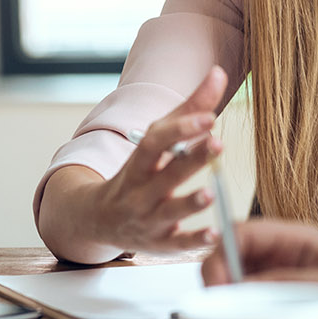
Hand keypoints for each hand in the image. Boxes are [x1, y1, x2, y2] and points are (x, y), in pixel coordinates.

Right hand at [93, 66, 228, 251]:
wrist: (99, 219)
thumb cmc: (140, 172)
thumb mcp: (158, 140)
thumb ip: (190, 109)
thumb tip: (218, 73)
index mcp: (140, 161)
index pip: (156, 142)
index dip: (181, 129)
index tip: (209, 116)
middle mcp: (141, 190)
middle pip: (166, 173)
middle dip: (191, 159)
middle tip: (218, 144)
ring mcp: (148, 219)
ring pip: (169, 212)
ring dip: (189, 203)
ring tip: (210, 194)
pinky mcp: (160, 244)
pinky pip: (177, 245)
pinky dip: (194, 242)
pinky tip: (214, 236)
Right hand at [202, 220, 317, 318]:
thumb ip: (286, 285)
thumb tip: (240, 288)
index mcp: (296, 239)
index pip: (241, 233)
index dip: (220, 255)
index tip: (219, 287)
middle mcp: (284, 258)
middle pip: (231, 258)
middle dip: (217, 281)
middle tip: (217, 311)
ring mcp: (284, 284)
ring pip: (238, 286)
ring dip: (227, 303)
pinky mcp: (287, 309)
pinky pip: (253, 310)